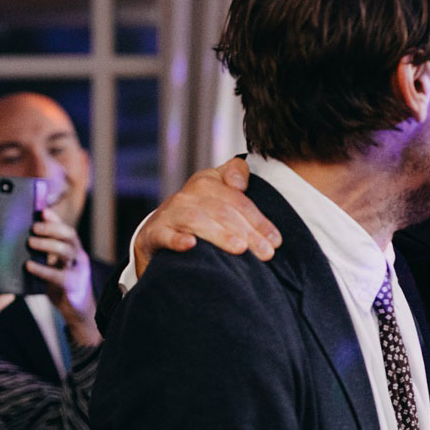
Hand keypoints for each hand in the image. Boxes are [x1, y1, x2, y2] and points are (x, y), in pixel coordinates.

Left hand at [25, 209, 99, 345]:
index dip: (56, 220)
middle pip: (69, 236)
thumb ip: (45, 254)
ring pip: (67, 252)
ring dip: (48, 244)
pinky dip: (43, 269)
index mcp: (73, 250)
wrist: (77, 313)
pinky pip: (59, 275)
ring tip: (30, 242)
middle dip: (51, 229)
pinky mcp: (73, 286)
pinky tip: (29, 266)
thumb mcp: (55, 266)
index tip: (42, 211)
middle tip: (33, 227)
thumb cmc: (61, 286)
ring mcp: (78, 271)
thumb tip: (22, 238)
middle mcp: (78, 257)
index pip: (67, 230)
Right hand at [133, 157, 280, 275]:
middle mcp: (187, 195)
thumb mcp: (218, 193)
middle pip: (222, 211)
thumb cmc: (198, 216)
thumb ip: (235, 177)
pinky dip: (176, 239)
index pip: (238, 200)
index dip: (258, 219)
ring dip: (220, 234)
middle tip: (266, 253)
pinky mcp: (153, 234)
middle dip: (247, 232)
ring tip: (239, 249)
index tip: (276, 241)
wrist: (156, 236)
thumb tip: (242, 183)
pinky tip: (190, 245)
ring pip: (197, 220)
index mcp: (207, 183)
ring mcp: (169, 214)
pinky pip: (164, 235)